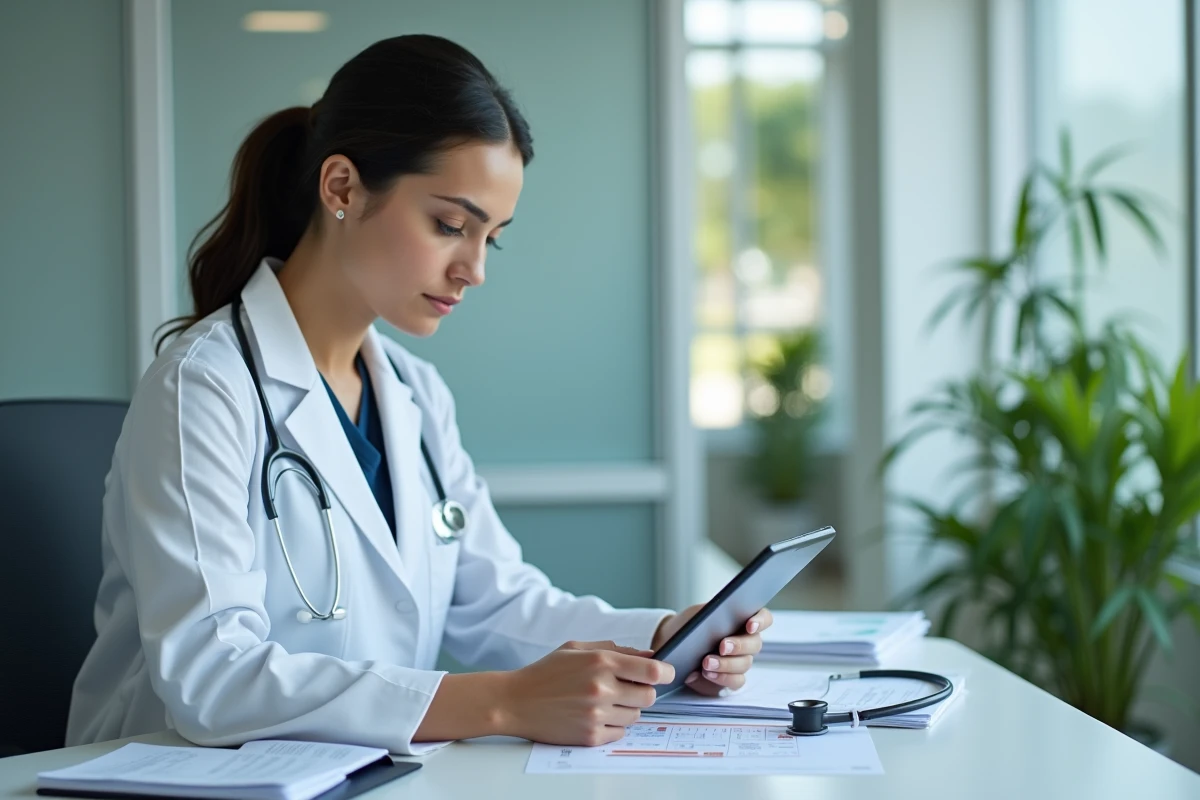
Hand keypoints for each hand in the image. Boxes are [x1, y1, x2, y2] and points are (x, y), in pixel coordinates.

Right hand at [496, 640, 674, 746]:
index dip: (666, 672)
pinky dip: (613, 725)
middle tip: (627, 688)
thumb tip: (649, 656)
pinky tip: (595, 716)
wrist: (514, 701)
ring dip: (627, 709)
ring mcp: (596, 715)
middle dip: (643, 691)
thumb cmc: (546, 673)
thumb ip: (615, 649)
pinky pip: (620, 733)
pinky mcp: (589, 736)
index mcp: (600, 662)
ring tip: (604, 702)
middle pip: (649, 696)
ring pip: (636, 715)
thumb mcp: (577, 648)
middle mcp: (601, 688)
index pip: (653, 671)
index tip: (666, 673)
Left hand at [652, 605, 772, 696]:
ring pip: (744, 664)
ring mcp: (740, 661)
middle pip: (755, 644)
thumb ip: (707, 615)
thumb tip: (711, 622)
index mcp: (742, 620)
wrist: (674, 646)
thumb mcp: (695, 615)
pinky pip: (735, 681)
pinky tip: (707, 674)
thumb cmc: (689, 626)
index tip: (749, 626)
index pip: (763, 618)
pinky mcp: (731, 679)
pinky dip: (722, 678)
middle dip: (739, 645)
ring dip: (726, 664)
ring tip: (707, 662)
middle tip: (722, 646)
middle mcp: (746, 641)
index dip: (760, 621)